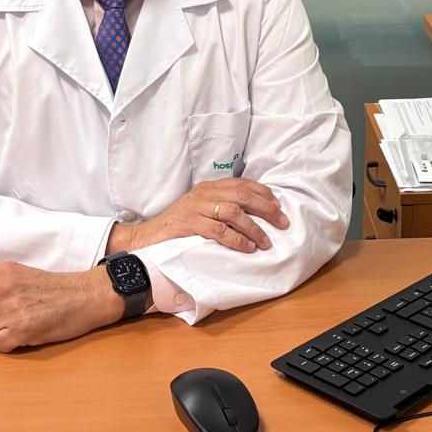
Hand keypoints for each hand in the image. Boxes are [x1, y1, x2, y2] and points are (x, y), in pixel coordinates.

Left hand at [0, 264, 123, 352]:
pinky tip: (23, 337)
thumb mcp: (22, 276)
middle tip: (4, 325)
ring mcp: (12, 309)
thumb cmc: (57, 289)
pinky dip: (7, 346)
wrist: (86, 296)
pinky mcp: (22, 329)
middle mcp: (3, 289)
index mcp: (2, 273)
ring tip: (17, 329)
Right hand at [108, 177, 289, 255]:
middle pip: (243, 195)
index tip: (279, 205)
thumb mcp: (202, 210)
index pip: (242, 184)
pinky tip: (247, 247)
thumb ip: (222, 207)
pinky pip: (218, 229)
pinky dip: (236, 239)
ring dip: (254, 227)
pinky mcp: (190, 223)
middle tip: (282, 222)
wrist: (149, 236)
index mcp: (210, 187)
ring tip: (265, 241)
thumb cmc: (179, 225)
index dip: (263, 193)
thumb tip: (253, 214)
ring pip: (233, 211)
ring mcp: (197, 207)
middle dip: (266, 209)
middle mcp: (205, 193)